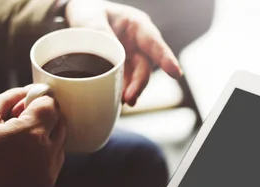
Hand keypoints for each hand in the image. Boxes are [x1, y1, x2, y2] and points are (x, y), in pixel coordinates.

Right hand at [0, 86, 65, 186]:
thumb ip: (10, 98)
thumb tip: (29, 90)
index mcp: (30, 134)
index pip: (51, 105)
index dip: (39, 100)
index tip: (26, 103)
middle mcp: (45, 154)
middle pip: (61, 123)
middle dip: (46, 116)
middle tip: (21, 119)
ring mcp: (48, 172)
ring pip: (61, 143)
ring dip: (47, 135)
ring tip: (19, 140)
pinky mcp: (46, 186)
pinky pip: (55, 162)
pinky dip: (45, 154)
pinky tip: (21, 156)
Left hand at [65, 0, 181, 105]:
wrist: (83, 19)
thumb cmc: (91, 12)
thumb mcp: (93, 17)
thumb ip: (101, 33)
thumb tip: (111, 56)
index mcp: (137, 25)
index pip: (154, 43)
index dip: (165, 59)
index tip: (176, 73)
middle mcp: (139, 43)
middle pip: (145, 66)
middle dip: (140, 83)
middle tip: (129, 98)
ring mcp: (132, 58)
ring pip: (137, 77)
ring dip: (132, 91)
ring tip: (123, 102)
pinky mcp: (123, 69)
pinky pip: (126, 82)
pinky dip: (122, 91)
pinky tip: (118, 100)